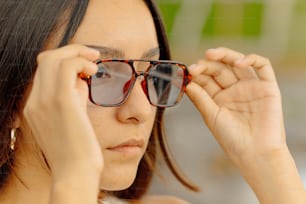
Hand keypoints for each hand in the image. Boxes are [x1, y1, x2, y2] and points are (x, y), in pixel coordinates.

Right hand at [23, 44, 101, 202]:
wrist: (75, 173)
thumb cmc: (79, 150)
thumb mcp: (73, 119)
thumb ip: (74, 98)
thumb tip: (82, 80)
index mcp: (36, 107)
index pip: (44, 72)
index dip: (65, 62)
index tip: (85, 65)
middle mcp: (35, 102)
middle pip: (46, 59)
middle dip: (71, 51)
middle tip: (93, 56)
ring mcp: (44, 101)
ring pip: (53, 58)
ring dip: (77, 53)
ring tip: (95, 62)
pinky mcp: (60, 101)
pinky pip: (66, 66)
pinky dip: (81, 61)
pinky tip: (94, 71)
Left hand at [186, 47, 284, 164]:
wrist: (255, 154)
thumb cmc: (231, 139)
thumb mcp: (211, 116)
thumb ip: (200, 98)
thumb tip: (186, 82)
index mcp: (219, 98)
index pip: (207, 79)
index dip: (197, 73)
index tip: (186, 72)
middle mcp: (234, 90)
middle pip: (219, 69)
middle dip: (206, 65)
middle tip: (195, 67)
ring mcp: (250, 87)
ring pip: (237, 63)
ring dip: (225, 55)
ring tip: (210, 54)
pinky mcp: (267, 87)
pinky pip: (263, 67)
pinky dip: (252, 59)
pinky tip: (238, 62)